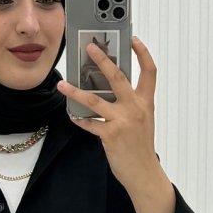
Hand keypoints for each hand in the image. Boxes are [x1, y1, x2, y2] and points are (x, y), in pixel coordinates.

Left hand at [56, 35, 160, 193]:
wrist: (144, 173)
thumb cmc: (141, 147)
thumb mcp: (143, 121)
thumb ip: (131, 104)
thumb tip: (110, 91)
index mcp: (146, 102)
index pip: (149, 72)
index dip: (142, 53)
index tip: (133, 39)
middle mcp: (135, 108)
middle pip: (118, 77)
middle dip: (103, 59)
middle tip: (90, 46)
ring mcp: (122, 121)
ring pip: (95, 100)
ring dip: (76, 91)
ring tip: (63, 84)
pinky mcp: (110, 135)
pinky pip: (90, 123)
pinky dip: (79, 119)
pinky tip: (71, 114)